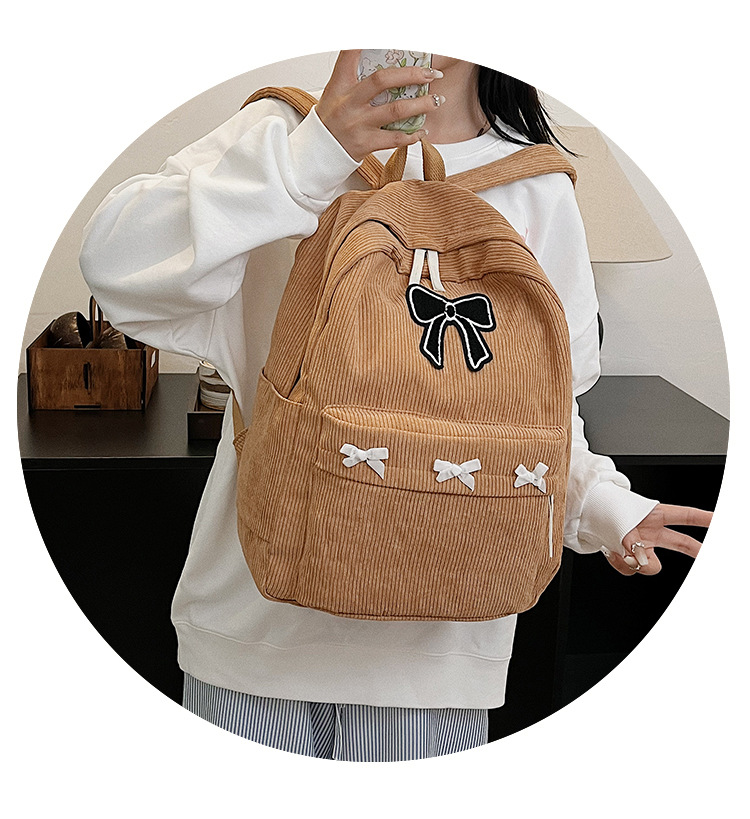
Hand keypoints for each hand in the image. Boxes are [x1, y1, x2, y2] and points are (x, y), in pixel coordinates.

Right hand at [316, 50, 443, 160]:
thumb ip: (354, 76)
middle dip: (412, 75)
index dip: (362, 43)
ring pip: (396, 110)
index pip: (349, 55)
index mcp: (340, 85)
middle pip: (383, 80)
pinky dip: (412, 135)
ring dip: (421, 104)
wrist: (319, 152)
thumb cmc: (331, 120)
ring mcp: (359, 124)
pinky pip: (394, 138)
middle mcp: (349, 102)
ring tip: (437, 100)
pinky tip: (423, 131)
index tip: (378, 34)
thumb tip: (380, 62)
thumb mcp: (335, 92)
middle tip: (431, 74)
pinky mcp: (366, 143)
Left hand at [603, 503, 711, 575]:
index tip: (719, 521)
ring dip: (637, 561)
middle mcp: (652, 532)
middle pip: (682, 542)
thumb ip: (632, 538)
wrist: (590, 517)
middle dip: (697, 550)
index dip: (704, 518)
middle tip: (707, 554)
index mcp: (654, 514)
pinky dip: (619, 563)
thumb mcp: (620, 519)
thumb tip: (639, 557)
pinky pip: (630, 570)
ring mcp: (643, 546)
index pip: (685, 515)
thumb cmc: (608, 511)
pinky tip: (611, 552)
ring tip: (622, 548)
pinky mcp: (631, 558)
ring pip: (652, 566)